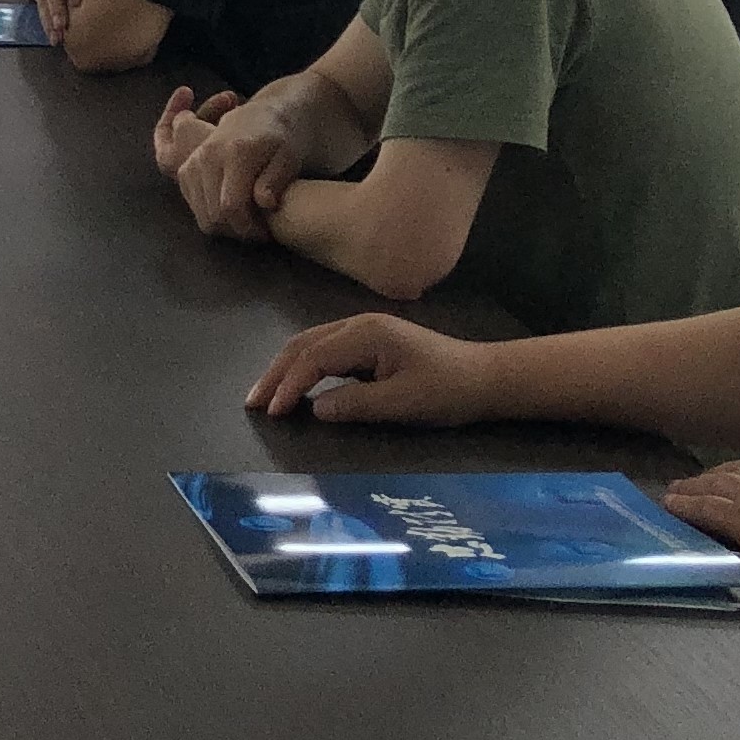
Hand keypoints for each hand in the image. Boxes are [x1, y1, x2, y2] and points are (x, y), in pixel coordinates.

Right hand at [158, 87, 294, 239]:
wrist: (260, 119)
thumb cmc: (280, 142)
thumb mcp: (288, 158)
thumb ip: (276, 180)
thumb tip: (264, 202)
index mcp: (234, 153)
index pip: (231, 205)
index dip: (248, 227)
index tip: (265, 233)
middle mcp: (207, 157)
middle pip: (214, 215)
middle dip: (238, 231)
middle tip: (258, 232)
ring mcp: (192, 163)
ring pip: (202, 215)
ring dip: (226, 227)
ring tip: (247, 223)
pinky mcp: (185, 170)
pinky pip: (194, 208)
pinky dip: (212, 217)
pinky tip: (232, 213)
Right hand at [244, 313, 497, 425]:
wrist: (486, 377)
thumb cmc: (448, 390)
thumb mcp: (404, 403)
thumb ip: (357, 404)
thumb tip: (316, 409)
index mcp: (366, 334)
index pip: (314, 358)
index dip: (289, 385)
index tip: (273, 413)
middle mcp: (359, 325)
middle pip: (303, 344)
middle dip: (275, 374)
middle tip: (253, 404)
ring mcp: (364, 331)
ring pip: (310, 344)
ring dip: (285, 369)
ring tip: (266, 396)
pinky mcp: (369, 342)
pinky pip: (325, 350)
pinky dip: (304, 367)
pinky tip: (296, 384)